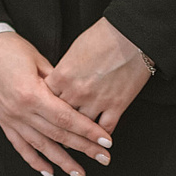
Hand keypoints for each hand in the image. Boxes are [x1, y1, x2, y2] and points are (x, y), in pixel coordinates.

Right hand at [0, 32, 110, 175]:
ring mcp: (11, 119)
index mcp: (32, 94)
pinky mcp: (3, 122)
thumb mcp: (39, 60)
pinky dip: (34, 161)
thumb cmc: (10, 48)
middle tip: (103, 158)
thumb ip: (57, 82)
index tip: (106, 140)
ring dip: (62, 162)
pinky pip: (20, 146)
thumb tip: (76, 97)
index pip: (66, 118)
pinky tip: (48, 172)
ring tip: (79, 174)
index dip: (88, 131)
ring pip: (41, 146)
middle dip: (83, 148)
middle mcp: (21, 111)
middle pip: (58, 134)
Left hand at [44, 19, 154, 136]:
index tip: (44, 113)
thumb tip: (59, 83)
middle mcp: (76, 92)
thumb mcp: (74, 50)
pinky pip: (105, 129)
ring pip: (81, 128)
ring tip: (77, 141)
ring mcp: (96, 101)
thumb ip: (63, 71)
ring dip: (79, 135)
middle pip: (60, 117)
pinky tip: (101, 140)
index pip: (45, 100)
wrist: (131, 35)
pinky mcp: (117, 106)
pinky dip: (102, 136)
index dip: (45, 107)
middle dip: (57, 125)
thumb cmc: (103, 36)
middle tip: (55, 134)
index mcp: (62, 76)